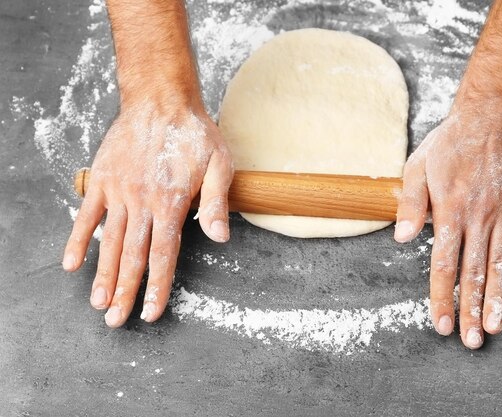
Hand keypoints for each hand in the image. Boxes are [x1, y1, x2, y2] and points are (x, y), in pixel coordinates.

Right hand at [62, 100, 232, 327]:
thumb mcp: (220, 165)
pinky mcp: (101, 179)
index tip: (152, 312)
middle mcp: (142, 202)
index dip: (158, 286)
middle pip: (134, 256)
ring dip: (104, 274)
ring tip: (98, 304)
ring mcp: (119, 191)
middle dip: (127, 291)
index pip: (164, 254)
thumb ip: (217, 204)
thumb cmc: (195, 134)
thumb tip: (221, 239)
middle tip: (117, 321)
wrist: (161, 100)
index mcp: (172, 202)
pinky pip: (86, 214)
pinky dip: (78, 239)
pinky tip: (72, 264)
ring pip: (110, 241)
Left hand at [394, 101, 501, 348]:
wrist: (490, 118)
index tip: (441, 325)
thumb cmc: (449, 144)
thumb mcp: (418, 167)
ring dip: (500, 298)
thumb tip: (400, 238)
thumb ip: (410, 204)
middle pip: (473, 273)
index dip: (441, 298)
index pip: (443, 264)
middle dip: (470, 310)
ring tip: (497, 328)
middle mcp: (478, 219)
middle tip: (471, 340)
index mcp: (449, 213)